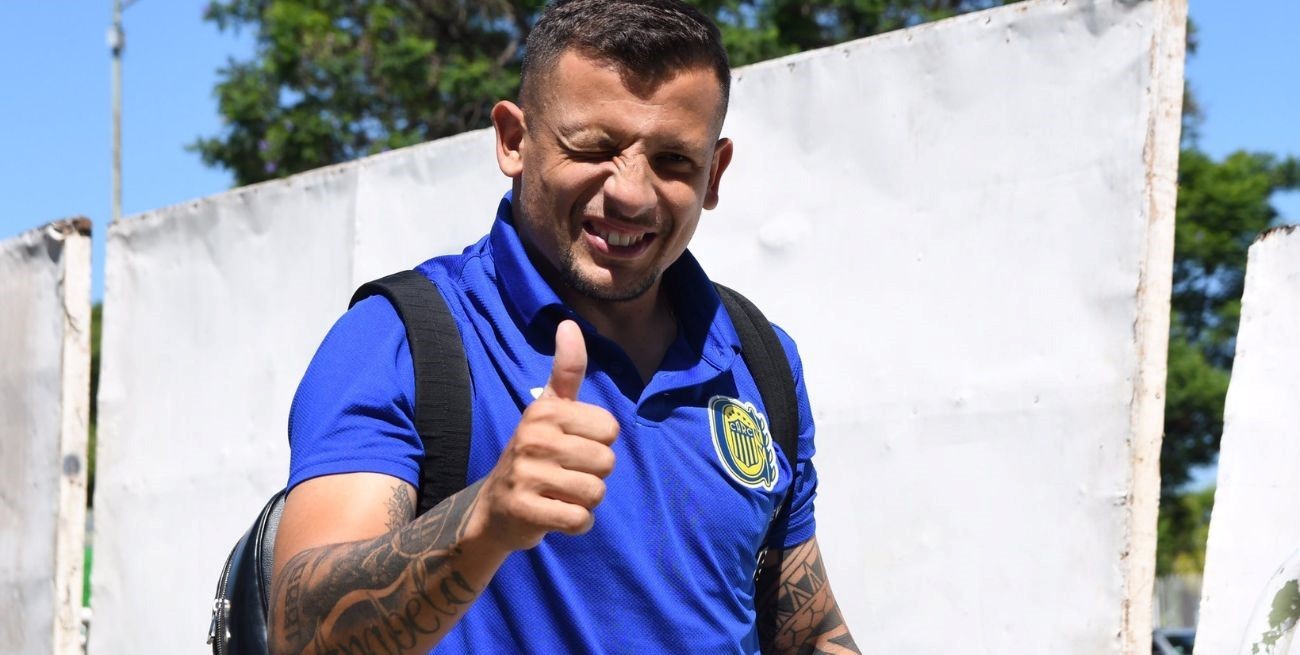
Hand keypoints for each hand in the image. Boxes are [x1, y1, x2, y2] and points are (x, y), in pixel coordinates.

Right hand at [469, 320, 618, 551]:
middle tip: (564, 476)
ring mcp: (527, 474)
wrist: (495, 510)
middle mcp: (533, 437)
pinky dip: (576, 523)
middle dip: (594, 475)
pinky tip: (556, 514)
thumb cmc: (534, 455)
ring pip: (596, 492)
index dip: (598, 444)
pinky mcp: (526, 509)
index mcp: (545, 411)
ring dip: (586, 501)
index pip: (611, 429)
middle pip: (607, 462)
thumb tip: (569, 323)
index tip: (571, 447)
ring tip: (560, 494)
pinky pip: (580, 519)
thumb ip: (566, 371)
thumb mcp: (548, 410)